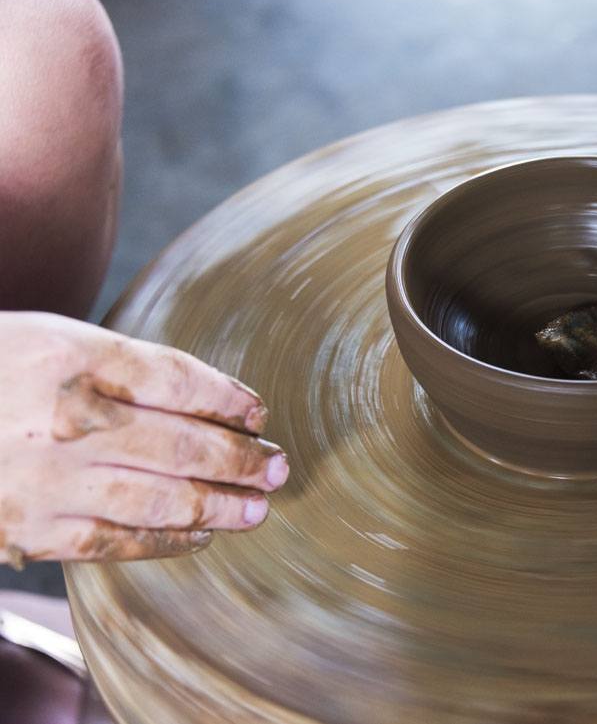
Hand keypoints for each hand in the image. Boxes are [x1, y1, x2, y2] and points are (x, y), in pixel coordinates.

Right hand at [0, 312, 288, 562]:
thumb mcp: (53, 340)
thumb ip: (127, 366)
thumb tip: (216, 400)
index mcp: (71, 358)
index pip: (176, 380)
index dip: (228, 399)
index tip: (258, 413)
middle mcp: (65, 420)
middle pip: (180, 444)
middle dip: (240, 459)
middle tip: (278, 467)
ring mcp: (47, 479)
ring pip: (158, 499)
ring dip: (220, 506)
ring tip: (258, 507)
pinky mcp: (32, 529)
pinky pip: (118, 541)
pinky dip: (169, 540)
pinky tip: (202, 534)